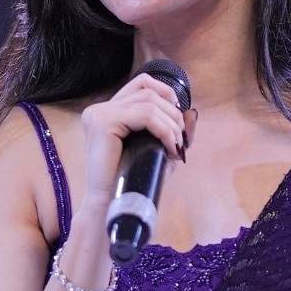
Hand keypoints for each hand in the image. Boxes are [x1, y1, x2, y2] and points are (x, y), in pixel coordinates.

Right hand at [79, 73, 197, 199]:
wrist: (112, 207)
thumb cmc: (135, 182)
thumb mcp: (159, 151)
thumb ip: (174, 131)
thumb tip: (193, 112)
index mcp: (107, 112)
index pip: (141, 83)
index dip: (166, 93)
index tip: (178, 120)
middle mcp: (99, 109)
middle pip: (147, 90)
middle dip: (172, 112)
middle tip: (180, 139)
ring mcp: (98, 114)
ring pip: (148, 102)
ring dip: (171, 123)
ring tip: (176, 146)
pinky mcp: (102, 123)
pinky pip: (144, 115)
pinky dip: (164, 130)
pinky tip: (170, 147)